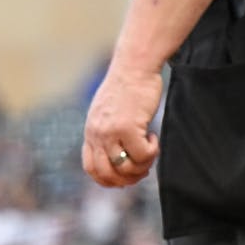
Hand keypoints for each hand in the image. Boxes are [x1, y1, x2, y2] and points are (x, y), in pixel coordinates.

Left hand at [81, 62, 161, 187]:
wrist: (135, 65)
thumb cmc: (128, 87)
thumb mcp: (108, 112)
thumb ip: (107, 133)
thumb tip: (118, 160)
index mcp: (91, 130)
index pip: (91, 168)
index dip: (109, 179)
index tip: (125, 177)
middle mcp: (97, 133)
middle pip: (107, 174)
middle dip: (127, 179)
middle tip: (142, 169)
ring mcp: (111, 131)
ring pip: (126, 168)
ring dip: (143, 165)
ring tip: (150, 150)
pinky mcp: (128, 127)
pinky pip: (142, 156)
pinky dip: (152, 152)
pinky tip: (153, 136)